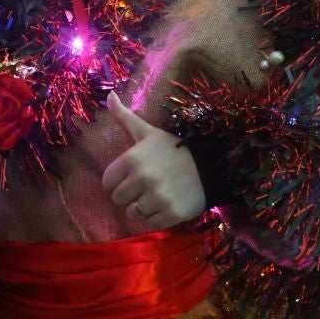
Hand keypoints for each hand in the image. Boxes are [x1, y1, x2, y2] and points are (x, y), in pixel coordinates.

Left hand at [101, 92, 204, 229]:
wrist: (211, 165)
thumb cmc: (173, 149)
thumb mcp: (147, 132)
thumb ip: (124, 117)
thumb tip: (109, 94)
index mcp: (132, 159)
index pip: (107, 182)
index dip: (118, 180)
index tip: (133, 175)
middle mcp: (143, 179)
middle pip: (118, 199)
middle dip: (129, 194)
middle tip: (147, 185)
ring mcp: (157, 198)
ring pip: (133, 213)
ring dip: (143, 207)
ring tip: (157, 194)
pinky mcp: (171, 215)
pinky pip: (150, 224)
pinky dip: (156, 217)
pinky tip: (167, 204)